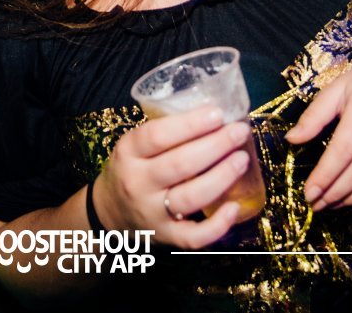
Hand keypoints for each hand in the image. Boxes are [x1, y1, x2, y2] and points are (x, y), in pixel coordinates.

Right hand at [93, 106, 248, 247]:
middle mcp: (137, 183)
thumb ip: (167, 132)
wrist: (109, 210)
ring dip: (221, 177)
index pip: (158, 136)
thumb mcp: (135, 145)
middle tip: (239, 131)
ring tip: (242, 159)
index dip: (191, 124)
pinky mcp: (165, 236)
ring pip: (190, 198)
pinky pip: (193, 237)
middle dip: (215, 146)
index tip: (218, 114)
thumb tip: (216, 114)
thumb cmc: (132, 168)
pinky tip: (234, 208)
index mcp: (129, 152)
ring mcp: (151, 212)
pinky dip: (217, 226)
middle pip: (180, 164)